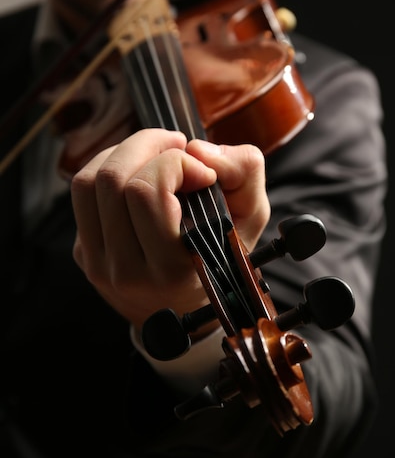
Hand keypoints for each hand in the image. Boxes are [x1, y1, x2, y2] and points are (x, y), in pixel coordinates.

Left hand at [71, 128, 269, 332]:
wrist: (186, 313)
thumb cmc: (220, 260)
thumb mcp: (250, 219)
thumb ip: (243, 171)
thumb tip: (197, 149)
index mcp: (170, 270)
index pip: (147, 192)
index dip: (176, 163)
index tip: (203, 172)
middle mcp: (126, 271)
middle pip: (113, 180)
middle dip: (146, 145)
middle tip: (175, 145)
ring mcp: (98, 264)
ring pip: (88, 182)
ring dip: (123, 152)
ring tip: (154, 153)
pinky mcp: (82, 253)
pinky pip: (82, 195)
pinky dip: (108, 168)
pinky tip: (136, 172)